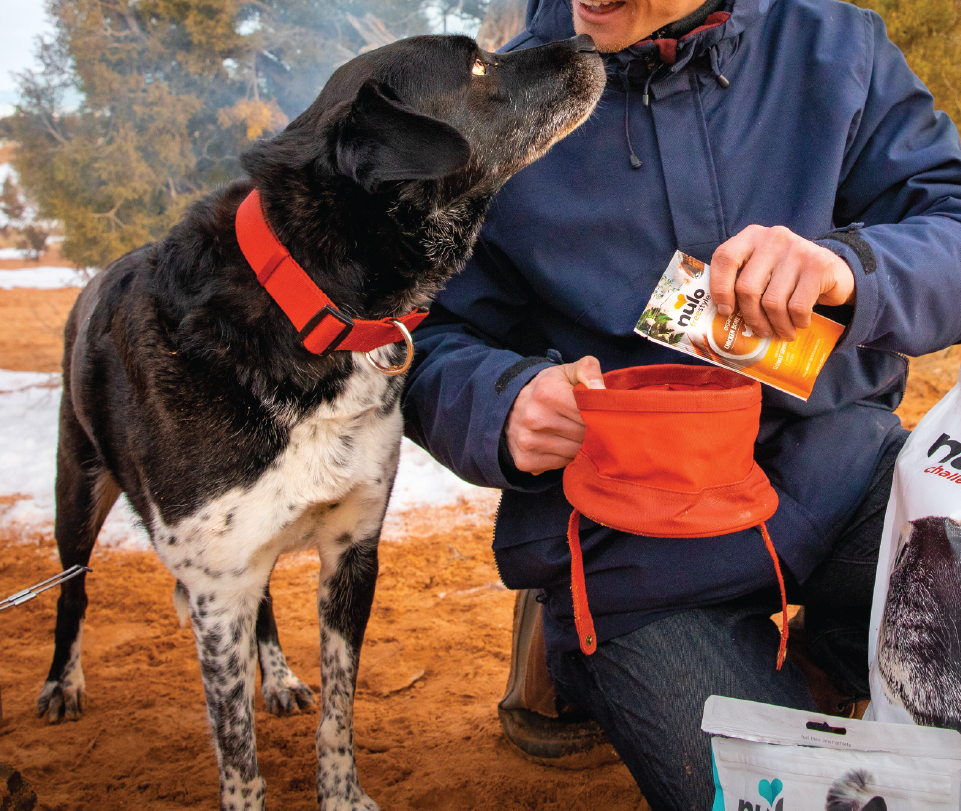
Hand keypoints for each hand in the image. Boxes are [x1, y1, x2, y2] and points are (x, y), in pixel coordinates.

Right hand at [505, 356, 603, 474]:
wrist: (511, 406)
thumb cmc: (547, 389)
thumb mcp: (566, 373)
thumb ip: (588, 371)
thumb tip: (601, 389)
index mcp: (547, 393)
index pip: (588, 412)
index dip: (599, 413)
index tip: (601, 412)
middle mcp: (534, 418)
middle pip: (583, 434)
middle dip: (592, 431)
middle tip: (590, 424)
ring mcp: (528, 442)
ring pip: (575, 452)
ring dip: (581, 446)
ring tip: (576, 434)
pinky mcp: (525, 460)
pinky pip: (561, 464)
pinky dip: (566, 458)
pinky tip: (562, 445)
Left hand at [710, 225, 855, 340]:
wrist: (835, 271)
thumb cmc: (788, 276)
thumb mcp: (762, 269)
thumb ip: (741, 281)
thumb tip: (721, 316)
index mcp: (752, 236)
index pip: (725, 258)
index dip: (720, 288)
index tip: (725, 311)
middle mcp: (773, 238)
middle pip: (747, 287)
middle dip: (751, 317)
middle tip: (759, 331)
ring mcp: (798, 249)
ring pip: (772, 301)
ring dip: (776, 325)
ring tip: (781, 332)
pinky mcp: (818, 265)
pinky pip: (797, 306)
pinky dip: (796, 322)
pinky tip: (799, 324)